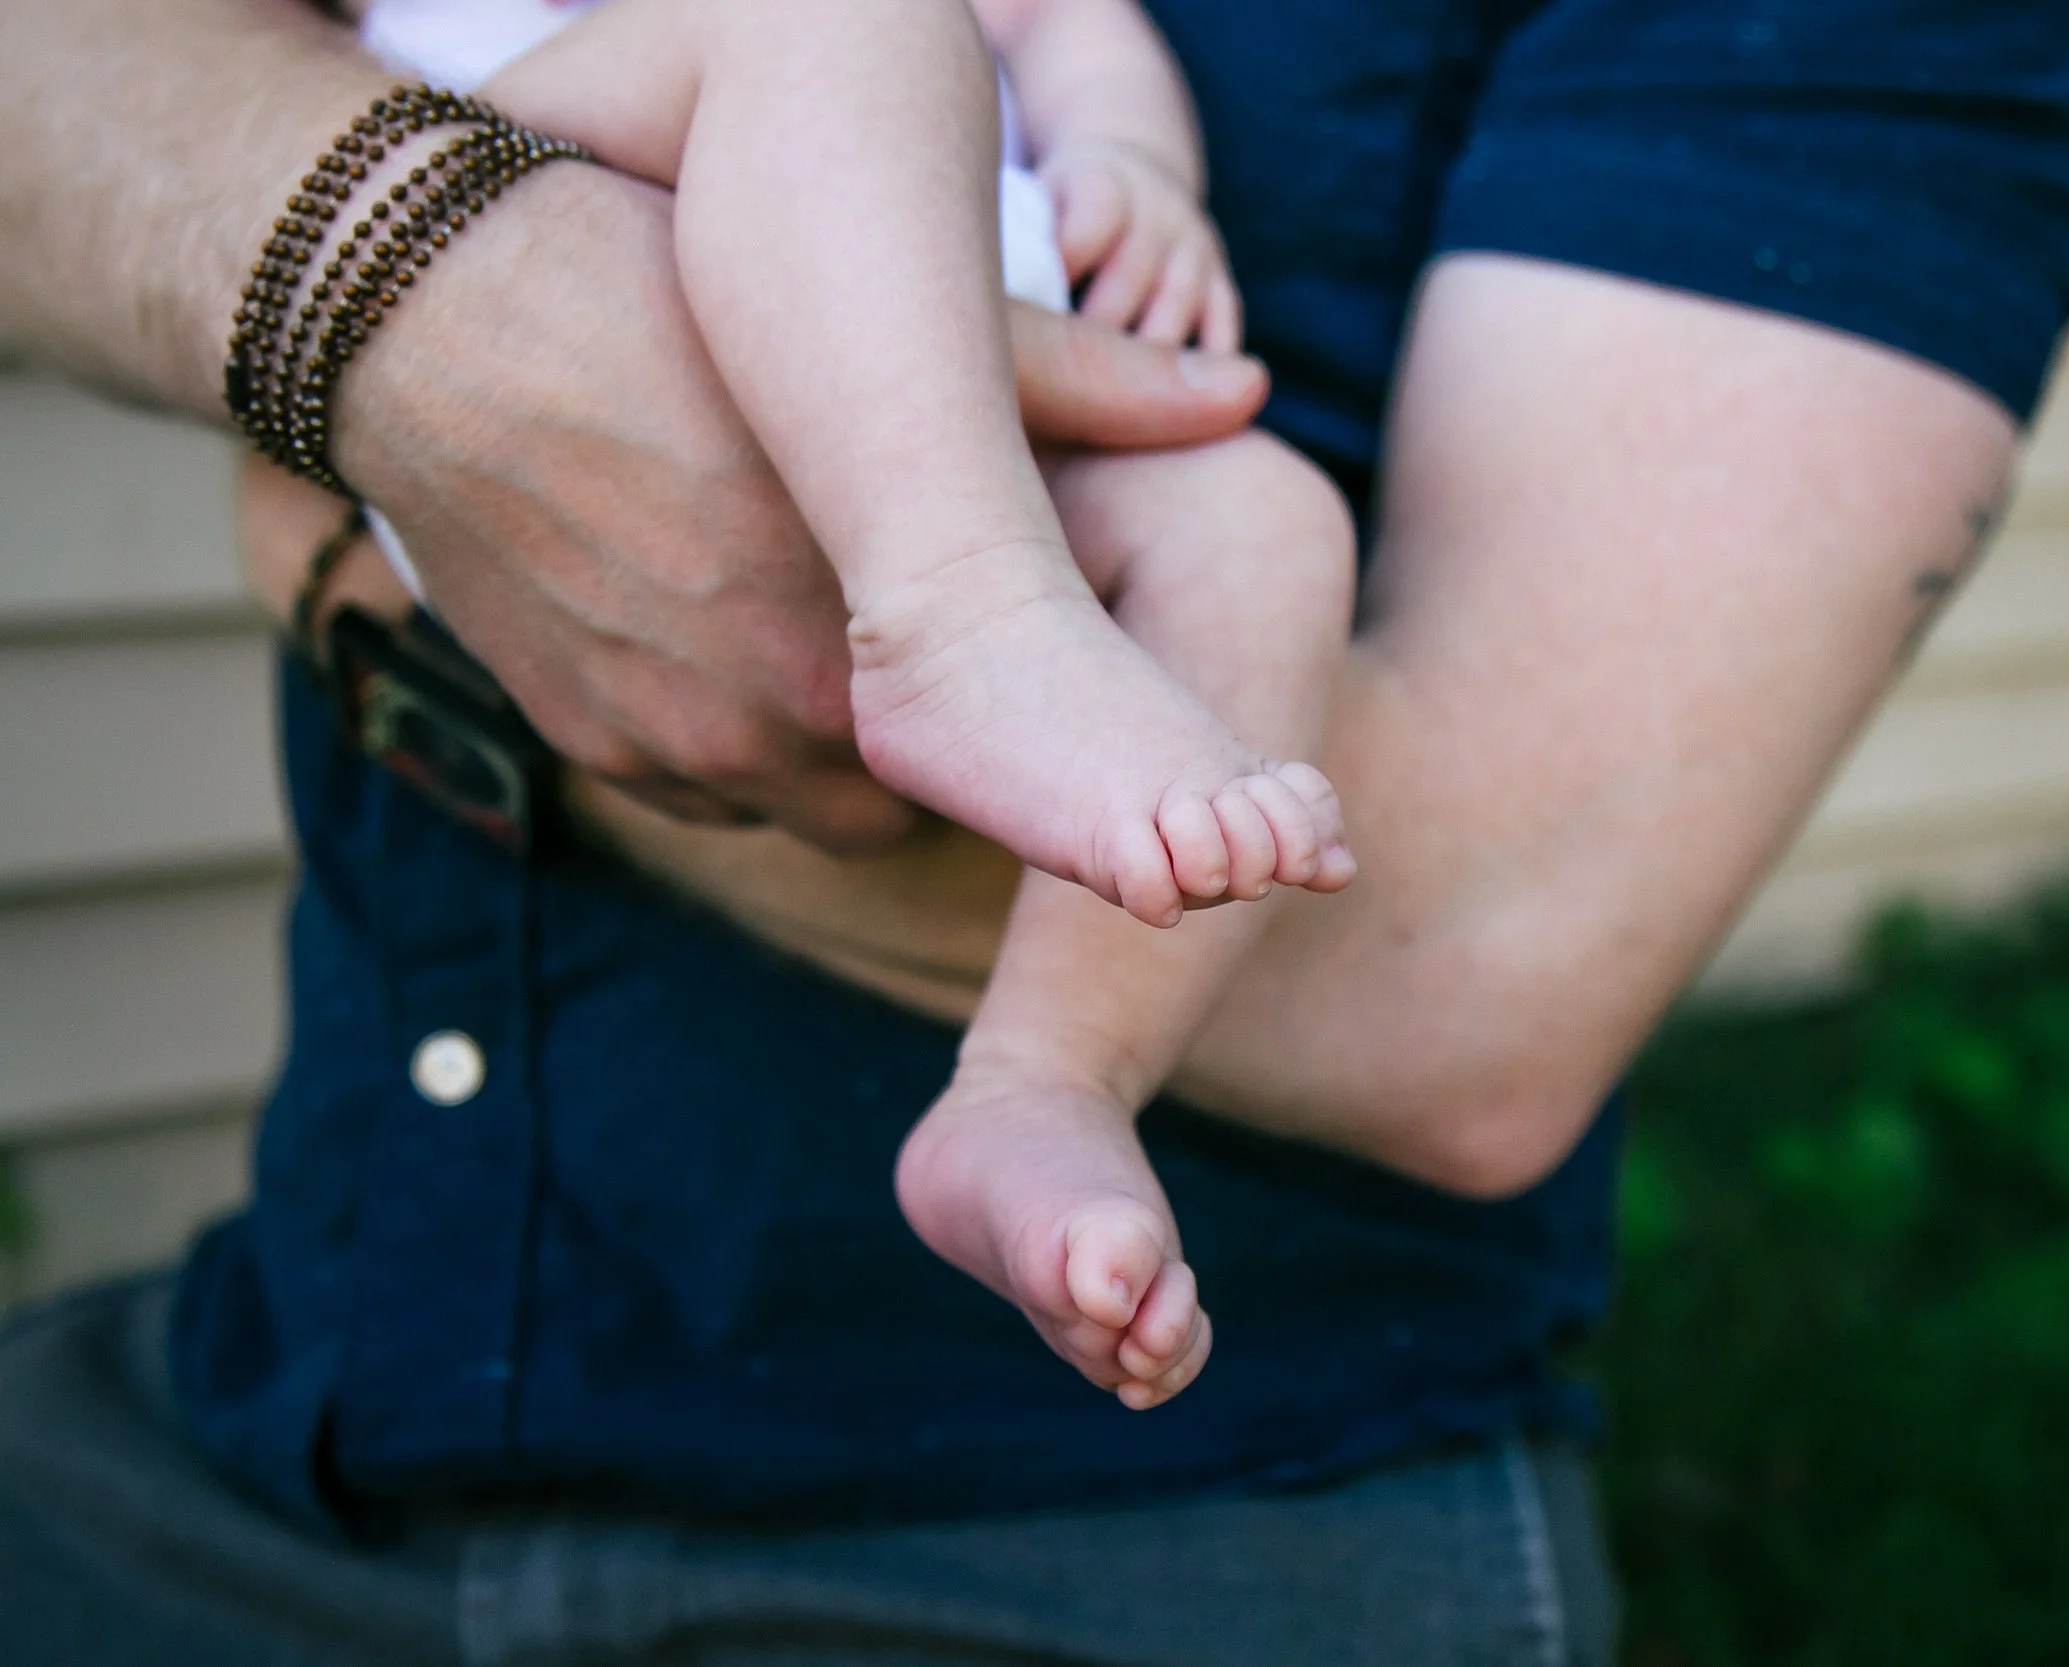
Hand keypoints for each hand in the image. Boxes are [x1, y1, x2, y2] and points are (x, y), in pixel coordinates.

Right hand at [326, 161, 1265, 852]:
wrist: (427, 323)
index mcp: (871, 626)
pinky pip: (706, 790)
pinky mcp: (594, 751)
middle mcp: (777, 714)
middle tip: (896, 643)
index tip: (1027, 691)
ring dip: (822, 749)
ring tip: (796, 629)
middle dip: (918, 737)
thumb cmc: (670, 306)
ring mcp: (675, 745)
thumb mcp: (878, 343)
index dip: (1022, 721)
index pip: (1009, 745)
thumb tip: (1244, 393)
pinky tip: (706, 635)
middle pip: (909, 794)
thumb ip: (1074, 387)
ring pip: (809, 803)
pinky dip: (724, 740)